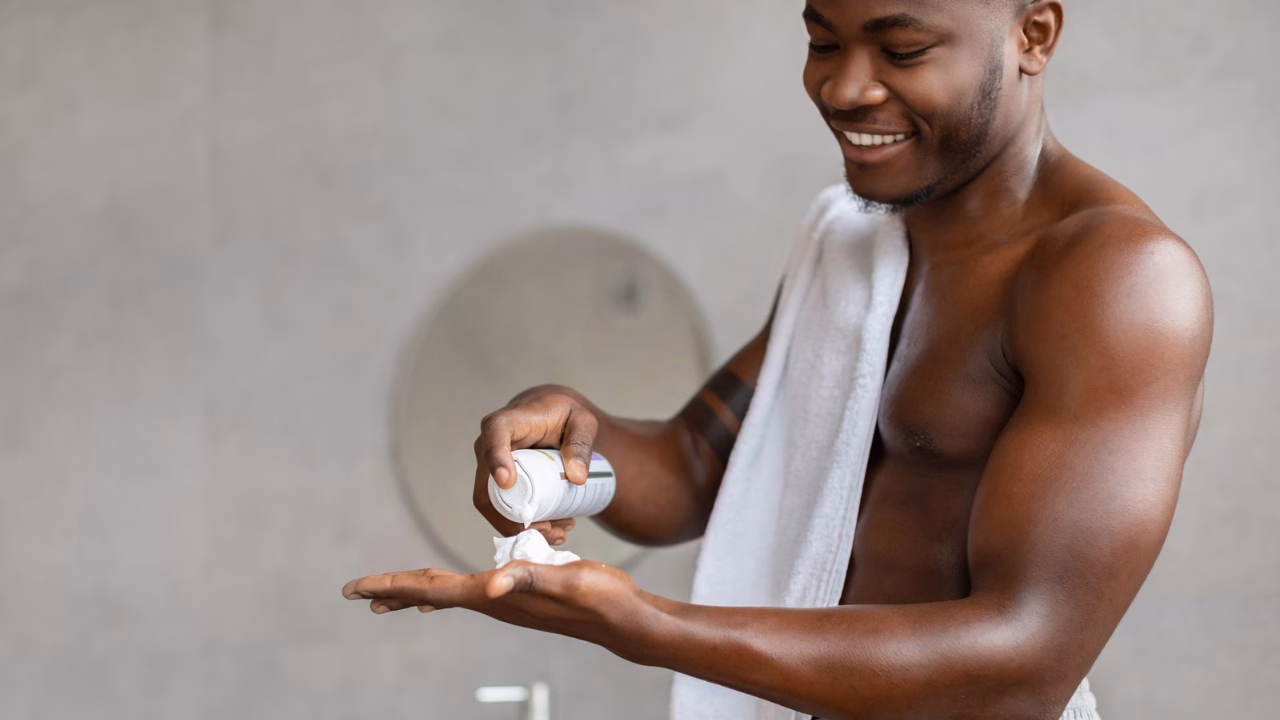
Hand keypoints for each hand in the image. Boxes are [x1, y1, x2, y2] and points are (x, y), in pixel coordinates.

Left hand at [341, 560, 656, 658]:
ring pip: (446, 595)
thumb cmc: (601, 600)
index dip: (392, 586)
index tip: (356, 589)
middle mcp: (494, 601)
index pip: (432, 589)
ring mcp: (505, 601)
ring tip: (385, 597)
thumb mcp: (568, 581)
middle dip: (391, 592)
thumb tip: (494, 582)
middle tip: (353, 592)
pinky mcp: (518, 595)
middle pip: (430, 594)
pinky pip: (468, 592)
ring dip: (413, 593)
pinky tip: (441, 594)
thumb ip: (532, 577)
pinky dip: (445, 590)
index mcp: (496, 595)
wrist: (624, 619)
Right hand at [472, 385, 598, 543]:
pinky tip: (552, 530)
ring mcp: (487, 469)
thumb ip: (581, 443)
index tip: (508, 481)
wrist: (551, 419)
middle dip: (515, 515)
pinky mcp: (494, 487)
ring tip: (559, 532)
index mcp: (508, 422)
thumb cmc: (565, 416)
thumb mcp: (582, 422)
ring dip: (521, 527)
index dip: (496, 457)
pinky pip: (500, 513)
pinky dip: (523, 527)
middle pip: (487, 487)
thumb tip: (576, 477)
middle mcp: (488, 446)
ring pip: (492, 507)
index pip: (495, 434)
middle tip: (552, 528)